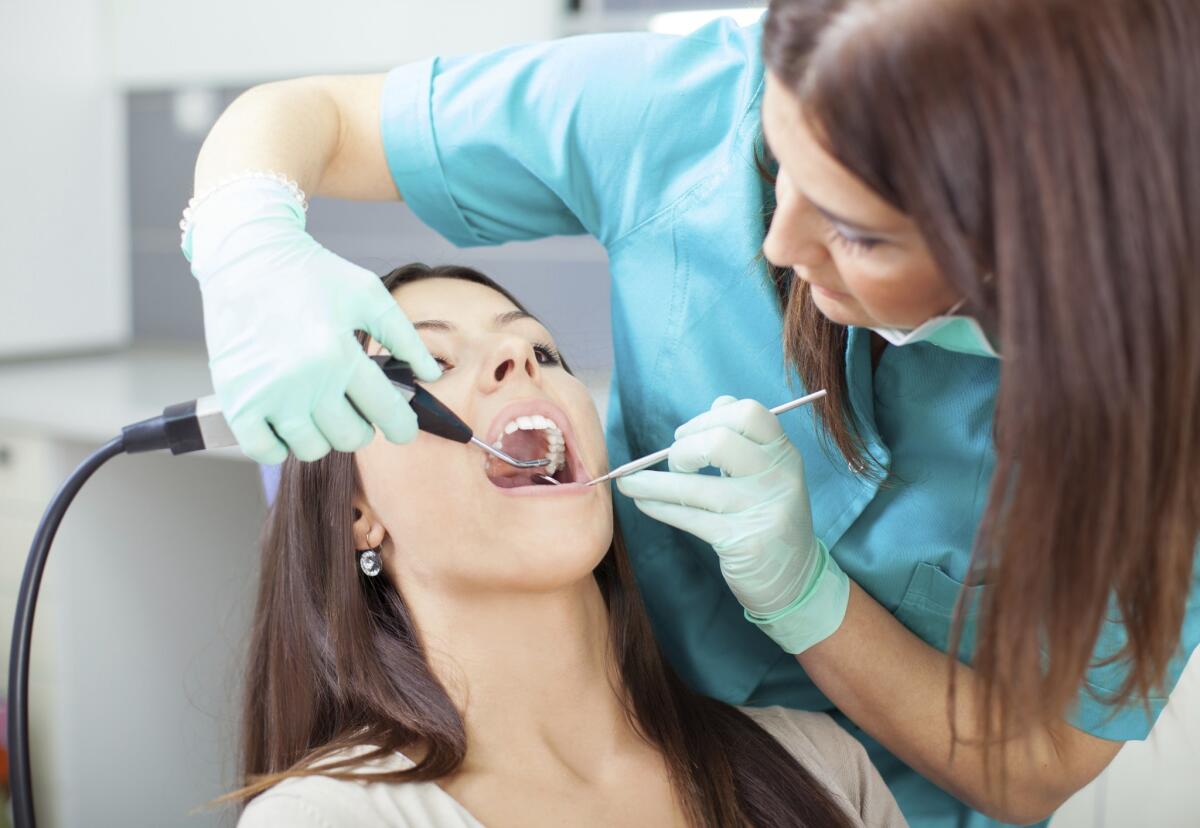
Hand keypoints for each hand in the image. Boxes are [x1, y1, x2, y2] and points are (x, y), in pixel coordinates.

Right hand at [183, 177, 440, 463]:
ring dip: (322, 435)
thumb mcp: (367, 294)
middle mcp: (302, 379)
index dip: (402, 426)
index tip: (403, 429)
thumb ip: (405, 337)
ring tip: (319, 409)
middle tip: (354, 409)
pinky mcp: (236, 400)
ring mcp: (266, 394)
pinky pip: (264, 451)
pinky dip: (279, 446)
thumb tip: (430, 375)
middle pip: (350, 437)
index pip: (386, 411)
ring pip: (310, 449)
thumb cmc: (310, 274)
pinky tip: (287, 424)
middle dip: (361, 428)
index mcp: (338, 352)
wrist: (245, 258)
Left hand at [616, 396, 848, 653]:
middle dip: (683, 449)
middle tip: (674, 463)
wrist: (795, 578)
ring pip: (694, 486)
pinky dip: (658, 506)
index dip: (709, 418)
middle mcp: (777, 477)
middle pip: (720, 441)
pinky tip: (643, 503)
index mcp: (783, 454)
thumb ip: (746, 438)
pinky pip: (689, 516)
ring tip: (627, 483)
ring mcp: (761, 510)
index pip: (749, 414)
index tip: (685, 434)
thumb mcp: (770, 473)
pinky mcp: (741, 541)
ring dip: (651, 483)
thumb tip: (717, 403)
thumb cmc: (770, 516)